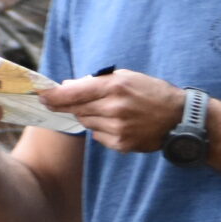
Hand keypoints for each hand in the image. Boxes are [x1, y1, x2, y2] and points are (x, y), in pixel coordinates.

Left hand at [37, 69, 185, 153]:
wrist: (178, 118)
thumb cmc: (152, 92)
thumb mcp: (127, 77)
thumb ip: (96, 81)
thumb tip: (66, 86)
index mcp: (115, 87)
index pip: (73, 93)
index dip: (53, 96)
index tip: (41, 96)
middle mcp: (114, 108)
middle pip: (76, 109)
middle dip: (68, 105)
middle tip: (59, 101)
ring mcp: (118, 128)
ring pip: (86, 122)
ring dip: (89, 116)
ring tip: (109, 110)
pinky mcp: (121, 144)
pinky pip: (98, 136)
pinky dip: (101, 129)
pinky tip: (118, 123)